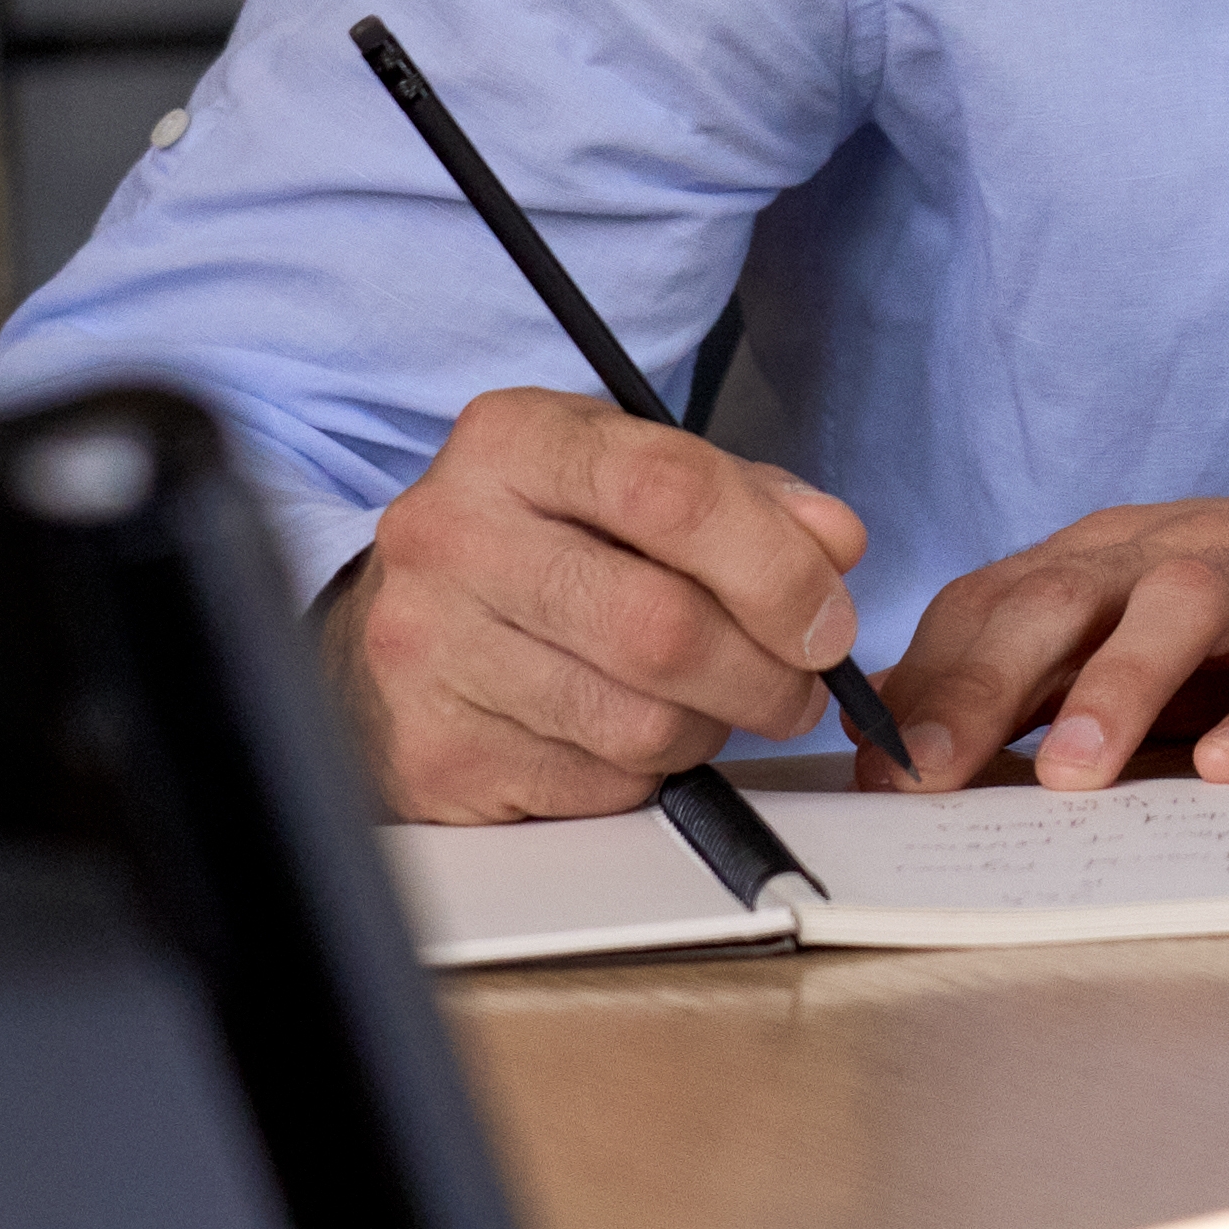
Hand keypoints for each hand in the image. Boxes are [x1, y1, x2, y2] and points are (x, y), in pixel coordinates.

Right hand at [322, 385, 935, 820]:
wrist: (394, 629)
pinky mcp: (437, 755)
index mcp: (513, 442)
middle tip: (802, 681)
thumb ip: (745, 499)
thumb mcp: (628, 479)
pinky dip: (646, 773)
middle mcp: (453, 538)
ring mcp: (431, 651)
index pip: (671, 491)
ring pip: (641, 722)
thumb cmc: (537, 544)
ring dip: (712, 726)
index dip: (777, 564)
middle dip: (766, 670)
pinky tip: (628, 733)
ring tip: (713, 700)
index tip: (829, 615)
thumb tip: (834, 545)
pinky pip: (599, 786)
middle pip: (663, 626)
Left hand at [872, 482, 1228, 791]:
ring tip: (1069, 774)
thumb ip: (1053, 688)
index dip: (924, 685)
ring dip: (1116, 688)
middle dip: (981, 688)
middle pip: (1059, 601)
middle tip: (926, 778)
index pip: (991, 606)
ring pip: (1176, 610)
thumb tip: (926, 766)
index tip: (872, 774)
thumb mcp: (1146, 642)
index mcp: (1105, 561)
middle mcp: (1168, 558)